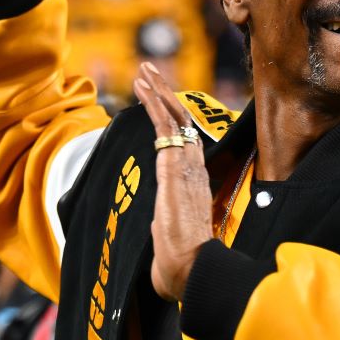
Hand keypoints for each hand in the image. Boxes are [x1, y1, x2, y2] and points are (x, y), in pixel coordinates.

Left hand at [133, 62, 213, 300]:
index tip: (162, 103)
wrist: (191, 268)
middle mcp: (195, 168)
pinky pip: (165, 124)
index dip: (175, 119)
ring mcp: (187, 164)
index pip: (186, 142)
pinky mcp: (174, 164)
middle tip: (152, 74)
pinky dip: (154, 101)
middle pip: (182, 122)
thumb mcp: (171, 238)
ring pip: (174, 117)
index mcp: (196, 183)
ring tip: (145, 71)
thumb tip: (157, 243)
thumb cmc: (181, 264)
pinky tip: (143, 86)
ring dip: (159, 91)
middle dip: (166, 95)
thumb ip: (165, 230)